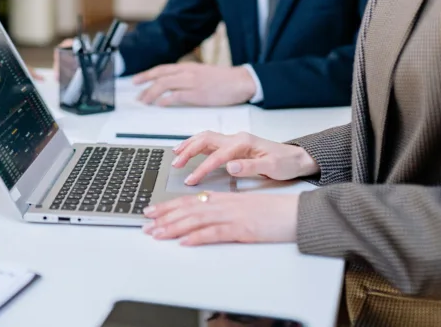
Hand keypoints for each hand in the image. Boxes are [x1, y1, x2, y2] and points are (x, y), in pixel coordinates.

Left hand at [133, 63, 256, 105]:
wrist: (240, 81)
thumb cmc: (224, 79)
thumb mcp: (202, 73)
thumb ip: (188, 76)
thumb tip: (174, 84)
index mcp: (188, 67)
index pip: (162, 69)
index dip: (147, 74)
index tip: (136, 80)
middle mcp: (187, 72)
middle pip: (159, 76)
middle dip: (144, 84)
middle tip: (136, 94)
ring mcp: (191, 82)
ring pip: (164, 85)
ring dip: (151, 93)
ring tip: (144, 101)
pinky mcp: (197, 94)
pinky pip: (176, 96)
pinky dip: (165, 100)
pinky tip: (159, 105)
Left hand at [142, 192, 299, 244]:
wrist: (294, 213)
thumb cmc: (270, 212)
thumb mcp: (242, 207)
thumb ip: (221, 210)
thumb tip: (201, 217)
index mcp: (223, 198)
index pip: (190, 201)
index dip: (168, 206)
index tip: (151, 211)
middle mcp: (224, 204)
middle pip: (188, 209)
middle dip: (164, 217)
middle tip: (146, 224)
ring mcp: (233, 216)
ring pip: (196, 220)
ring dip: (174, 227)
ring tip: (157, 233)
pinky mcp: (242, 230)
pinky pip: (215, 233)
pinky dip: (198, 237)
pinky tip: (185, 242)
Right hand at [171, 131, 318, 184]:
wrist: (296, 158)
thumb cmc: (285, 163)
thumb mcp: (272, 168)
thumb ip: (250, 167)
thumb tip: (230, 166)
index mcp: (244, 143)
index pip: (217, 155)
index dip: (202, 168)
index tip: (192, 179)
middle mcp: (236, 138)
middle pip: (205, 140)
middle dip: (188, 151)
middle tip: (176, 164)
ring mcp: (234, 141)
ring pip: (205, 138)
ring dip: (189, 145)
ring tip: (175, 155)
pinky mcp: (233, 146)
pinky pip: (210, 142)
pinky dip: (196, 145)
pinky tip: (188, 150)